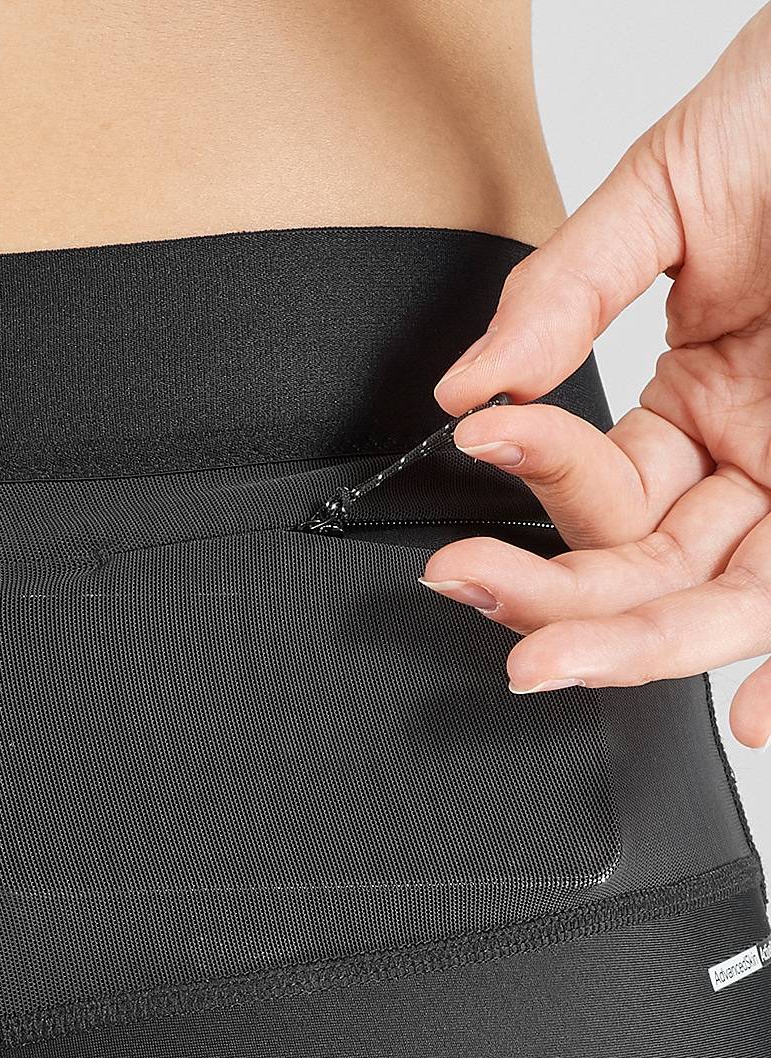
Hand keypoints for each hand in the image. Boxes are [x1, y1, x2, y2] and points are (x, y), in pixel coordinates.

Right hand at [423, 6, 770, 744]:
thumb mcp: (669, 191)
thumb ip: (561, 294)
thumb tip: (469, 389)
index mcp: (704, 400)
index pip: (601, 495)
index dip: (538, 482)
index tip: (486, 443)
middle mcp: (761, 457)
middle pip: (650, 576)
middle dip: (562, 605)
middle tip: (490, 607)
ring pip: (723, 600)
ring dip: (635, 643)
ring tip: (553, 660)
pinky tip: (747, 714)